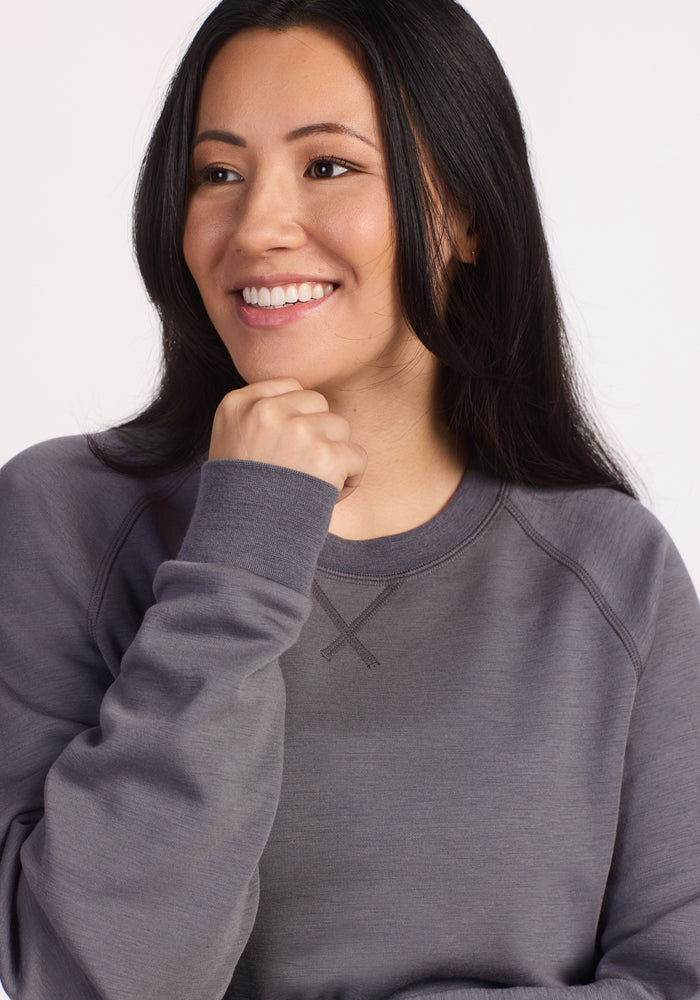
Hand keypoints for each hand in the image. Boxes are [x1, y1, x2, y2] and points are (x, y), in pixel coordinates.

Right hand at [208, 378, 366, 501]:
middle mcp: (266, 412)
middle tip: (300, 469)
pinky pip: (357, 455)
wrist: (241, 543)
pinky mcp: (325, 456)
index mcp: (237, 405)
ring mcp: (297, 431)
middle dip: (317, 433)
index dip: (295, 417)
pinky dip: (351, 478)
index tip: (284, 447)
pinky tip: (329, 496)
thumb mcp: (227, 444)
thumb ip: (255, 416)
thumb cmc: (238, 498)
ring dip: (334, 455)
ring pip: (340, 426)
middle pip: (317, 402)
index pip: (288, 386)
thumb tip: (303, 399)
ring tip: (310, 484)